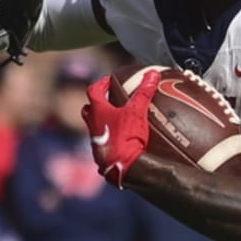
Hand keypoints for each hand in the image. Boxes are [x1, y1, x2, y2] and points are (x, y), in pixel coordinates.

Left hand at [81, 71, 157, 187]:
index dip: (101, 84)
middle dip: (96, 104)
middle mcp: (92, 125)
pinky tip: (120, 141)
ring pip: (94, 127)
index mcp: (98, 111)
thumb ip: (144, 92)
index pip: (94, 91)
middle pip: (88, 110)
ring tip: (115, 121)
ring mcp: (95, 142)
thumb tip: (152, 73)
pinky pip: (102, 143)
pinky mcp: (101, 156)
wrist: (122, 167)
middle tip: (108, 100)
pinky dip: (108, 139)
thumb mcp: (137, 112)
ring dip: (101, 122)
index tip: (109, 81)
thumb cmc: (126, 137)